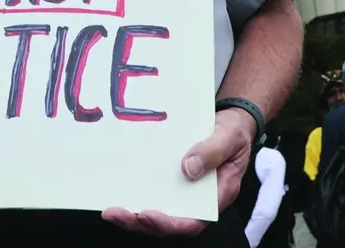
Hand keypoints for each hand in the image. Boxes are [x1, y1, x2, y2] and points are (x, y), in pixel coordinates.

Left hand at [102, 106, 254, 236]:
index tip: (147, 214)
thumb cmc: (234, 132)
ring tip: (110, 211)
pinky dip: (136, 194)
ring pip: (158, 210)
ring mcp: (183, 192)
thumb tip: (188, 169)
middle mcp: (198, 199)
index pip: (193, 221)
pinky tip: (118, 190)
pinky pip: (153, 192)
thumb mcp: (230, 137)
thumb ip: (213, 151)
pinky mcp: (172, 180)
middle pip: (169, 222)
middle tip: (115, 213)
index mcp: (217, 195)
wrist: (232, 121)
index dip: (169, 223)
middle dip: (140, 222)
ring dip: (133, 215)